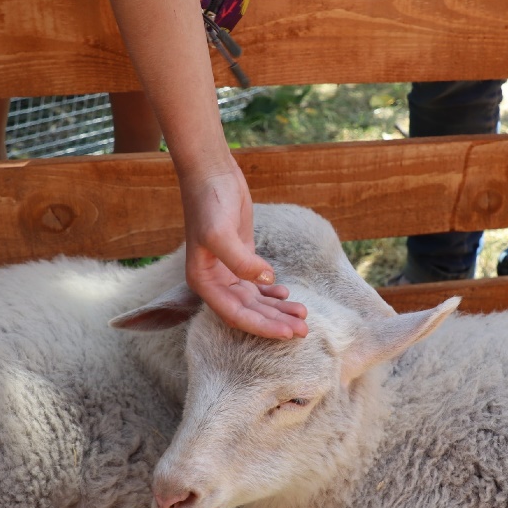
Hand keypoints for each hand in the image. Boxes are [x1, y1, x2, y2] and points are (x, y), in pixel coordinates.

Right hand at [180, 162, 308, 338]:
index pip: (236, 316)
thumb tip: (266, 281)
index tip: (288, 333)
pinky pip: (257, 286)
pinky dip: (273, 294)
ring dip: (278, 310)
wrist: (212, 174)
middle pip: (248, 313)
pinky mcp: (242, 259)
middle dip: (276, 323)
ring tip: (303, 315)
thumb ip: (241, 261)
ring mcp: (228, 271)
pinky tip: (287, 296)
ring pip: (256, 302)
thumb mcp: (221, 233)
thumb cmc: (210, 203)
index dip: (263, 326)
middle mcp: (214, 282)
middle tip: (304, 331)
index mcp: (203, 282)